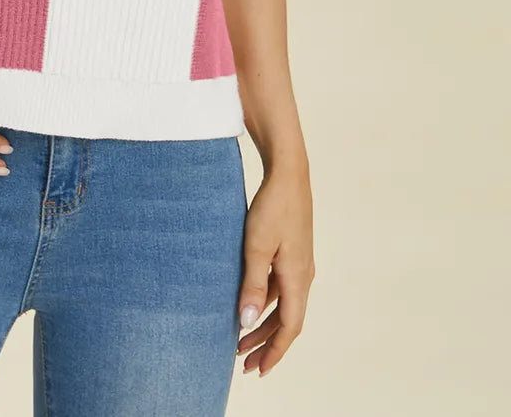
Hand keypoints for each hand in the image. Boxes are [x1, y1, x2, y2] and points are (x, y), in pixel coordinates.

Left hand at [236, 162, 315, 376]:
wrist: (288, 173)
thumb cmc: (272, 207)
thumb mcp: (256, 247)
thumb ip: (251, 285)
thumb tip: (246, 322)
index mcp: (298, 278)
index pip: (289, 327)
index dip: (274, 351)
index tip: (259, 371)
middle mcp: (303, 275)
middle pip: (286, 320)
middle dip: (266, 344)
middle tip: (244, 363)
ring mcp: (299, 263)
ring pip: (283, 305)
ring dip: (264, 324)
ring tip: (242, 341)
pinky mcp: (292, 252)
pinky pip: (280, 288)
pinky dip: (266, 303)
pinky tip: (249, 305)